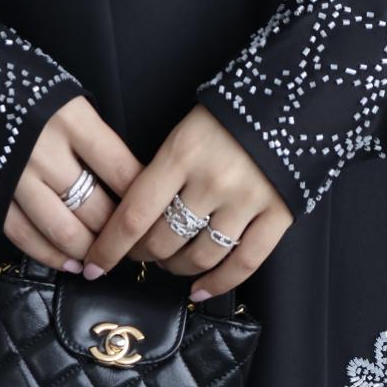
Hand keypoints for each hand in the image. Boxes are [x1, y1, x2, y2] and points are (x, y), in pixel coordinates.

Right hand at [3, 96, 143, 271]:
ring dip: (89, 251)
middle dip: (119, 232)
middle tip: (133, 244)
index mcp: (71, 119)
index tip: (155, 210)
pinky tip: (69, 262)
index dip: (142, 197)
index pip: (122, 170)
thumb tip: (121, 171)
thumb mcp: (60, 91)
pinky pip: (25, 236)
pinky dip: (50, 255)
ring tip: (104, 259)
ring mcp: (15, 176)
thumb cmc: (12, 80)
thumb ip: (88, 130)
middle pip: (97, 207)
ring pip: (64, 230)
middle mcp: (46, 151)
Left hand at [81, 104, 292, 297]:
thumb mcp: (185, 130)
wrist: (294, 95)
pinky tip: (199, 291)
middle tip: (139, 253)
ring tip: (170, 264)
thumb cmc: (229, 114)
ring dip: (177, 268)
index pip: (134, 214)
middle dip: (143, 254)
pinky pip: (244, 263)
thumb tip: (134, 216)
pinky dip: (218, 283)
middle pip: (164, 240)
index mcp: (181, 154)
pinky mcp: (279, 214)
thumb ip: (162, 170)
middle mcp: (212, 181)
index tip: (92, 266)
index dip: (109, 248)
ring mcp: (247, 201)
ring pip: (200, 256)